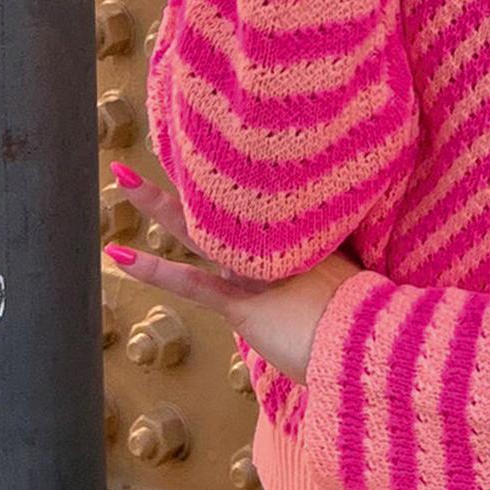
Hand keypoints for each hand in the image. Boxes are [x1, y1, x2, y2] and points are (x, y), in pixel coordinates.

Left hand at [103, 163, 362, 384]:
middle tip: (170, 142)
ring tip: (122, 179)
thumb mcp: (361, 297)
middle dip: (196, 176)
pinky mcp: (241, 304)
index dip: (238, 185)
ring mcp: (257, 273)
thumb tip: (349, 299)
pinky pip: (190, 283)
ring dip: (158, 206)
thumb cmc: (372, 332)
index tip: (222, 155)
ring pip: (199, 231)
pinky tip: (117, 254)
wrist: (371, 347)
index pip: (265, 210)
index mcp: (309, 244)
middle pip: (228, 204)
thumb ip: (345, 288)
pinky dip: (153, 270)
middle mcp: (278, 250)